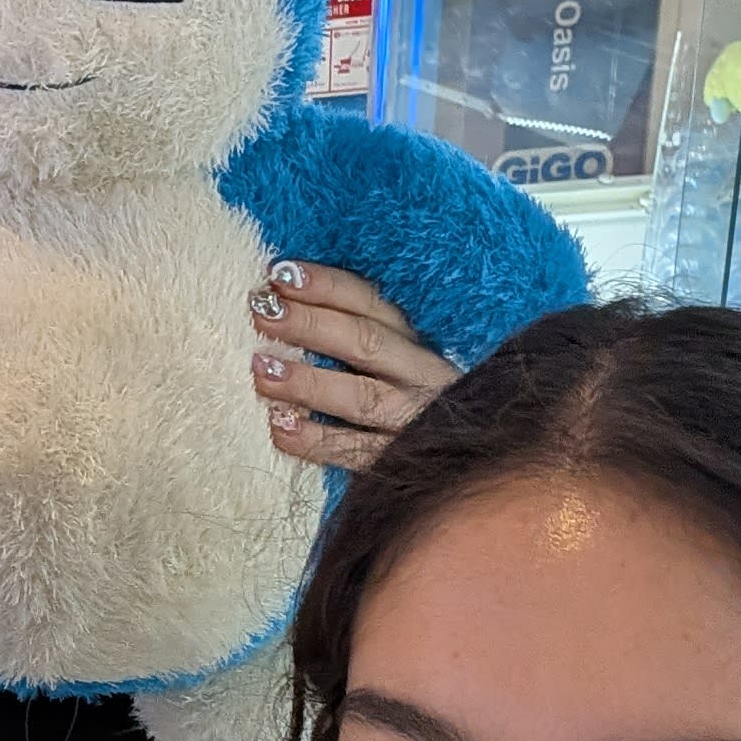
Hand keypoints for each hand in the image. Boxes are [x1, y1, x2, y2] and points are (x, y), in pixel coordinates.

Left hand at [250, 261, 456, 470]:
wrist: (478, 466)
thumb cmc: (416, 407)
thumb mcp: (400, 365)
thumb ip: (357, 339)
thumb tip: (283, 305)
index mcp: (415, 344)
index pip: (370, 304)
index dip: (326, 286)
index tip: (279, 273)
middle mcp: (420, 378)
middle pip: (364, 342)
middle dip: (310, 324)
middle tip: (262, 312)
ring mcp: (414, 424)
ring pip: (360, 397)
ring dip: (308, 382)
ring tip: (262, 371)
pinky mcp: (401, 465)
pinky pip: (355, 452)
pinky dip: (315, 441)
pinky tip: (280, 429)